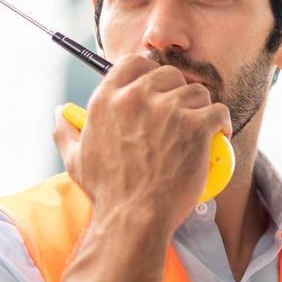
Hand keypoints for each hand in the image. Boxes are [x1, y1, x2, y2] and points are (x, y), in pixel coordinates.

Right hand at [53, 55, 231, 232]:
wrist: (134, 218)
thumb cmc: (107, 192)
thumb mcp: (75, 159)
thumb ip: (66, 131)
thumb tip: (59, 112)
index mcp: (107, 100)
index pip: (132, 63)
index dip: (148, 73)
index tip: (157, 89)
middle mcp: (136, 98)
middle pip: (169, 74)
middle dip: (177, 91)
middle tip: (181, 115)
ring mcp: (168, 110)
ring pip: (197, 92)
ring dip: (201, 108)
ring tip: (198, 130)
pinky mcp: (195, 125)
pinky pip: (218, 111)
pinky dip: (221, 123)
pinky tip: (217, 135)